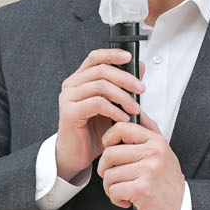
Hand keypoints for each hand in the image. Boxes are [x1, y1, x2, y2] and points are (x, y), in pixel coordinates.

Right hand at [54, 48, 143, 180]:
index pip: (95, 57)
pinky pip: (96, 103)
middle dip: (125, 78)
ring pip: (100, 86)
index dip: (112, 54)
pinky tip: (123, 118)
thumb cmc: (93, 131)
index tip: (130, 58)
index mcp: (81, 79)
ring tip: (135, 109)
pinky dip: (114, 110)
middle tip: (141, 89)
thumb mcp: (114, 106)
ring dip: (123, 97)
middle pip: (101, 70)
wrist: (78, 155)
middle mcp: (72, 85)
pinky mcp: (69, 112)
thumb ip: (124, 87)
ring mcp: (68, 98)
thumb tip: (140, 68)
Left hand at [97, 114, 184, 209]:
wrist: (182, 209)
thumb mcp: (162, 152)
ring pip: (109, 174)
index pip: (121, 127)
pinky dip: (116, 198)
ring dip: (110, 187)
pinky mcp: (143, 189)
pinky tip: (127, 200)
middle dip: (105, 169)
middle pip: (110, 153)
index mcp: (156, 141)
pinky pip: (114, 190)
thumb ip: (148, 131)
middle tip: (113, 177)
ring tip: (123, 191)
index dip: (108, 138)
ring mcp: (149, 170)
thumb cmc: (167, 182)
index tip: (109, 149)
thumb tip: (135, 110)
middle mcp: (154, 153)